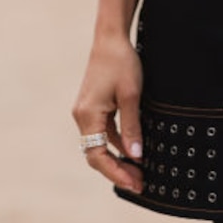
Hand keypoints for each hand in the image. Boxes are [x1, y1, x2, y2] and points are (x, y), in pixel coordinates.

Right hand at [72, 35, 143, 193]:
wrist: (111, 38)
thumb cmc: (122, 63)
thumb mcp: (132, 96)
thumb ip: (132, 127)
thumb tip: (136, 157)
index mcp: (87, 115)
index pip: (98, 155)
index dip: (116, 173)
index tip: (135, 183)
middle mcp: (82, 116)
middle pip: (96, 154)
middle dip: (117, 171)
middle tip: (140, 183)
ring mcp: (86, 112)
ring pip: (99, 145)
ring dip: (118, 159)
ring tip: (139, 172)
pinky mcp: (93, 107)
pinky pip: (103, 133)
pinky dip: (117, 144)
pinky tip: (133, 152)